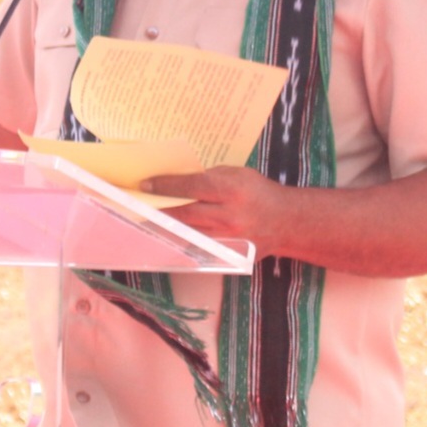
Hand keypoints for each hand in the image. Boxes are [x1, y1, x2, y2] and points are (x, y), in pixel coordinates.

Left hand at [142, 165, 288, 244]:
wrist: (286, 222)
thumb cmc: (260, 192)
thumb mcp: (238, 174)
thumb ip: (210, 177)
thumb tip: (181, 181)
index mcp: (231, 190)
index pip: (191, 186)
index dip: (166, 186)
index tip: (144, 185)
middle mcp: (228, 215)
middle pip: (185, 212)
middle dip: (160, 207)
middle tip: (139, 203)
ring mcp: (227, 237)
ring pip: (188, 231)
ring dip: (167, 224)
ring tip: (148, 216)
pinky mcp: (228, 252)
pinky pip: (199, 244)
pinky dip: (183, 237)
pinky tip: (169, 231)